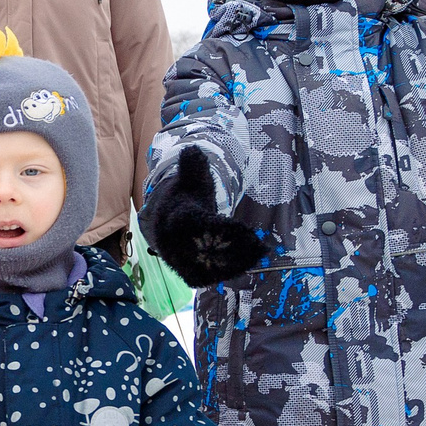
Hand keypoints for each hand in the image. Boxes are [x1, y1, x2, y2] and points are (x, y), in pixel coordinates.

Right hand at [147, 146, 264, 285]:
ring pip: (206, 267)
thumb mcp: (189, 180)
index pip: (195, 226)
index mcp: (175, 219)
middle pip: (202, 250)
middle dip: (230, 248)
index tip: (243, 229)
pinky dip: (228, 271)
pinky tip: (249, 262)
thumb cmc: (186, 198)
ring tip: (259, 253)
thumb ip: (192, 167)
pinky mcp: (188, 272)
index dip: (219, 229)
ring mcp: (180, 260)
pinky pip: (208, 275)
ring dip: (234, 263)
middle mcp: (174, 243)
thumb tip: (192, 150)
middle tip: (257, 245)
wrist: (166, 224)